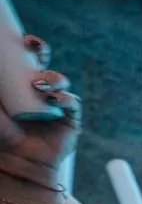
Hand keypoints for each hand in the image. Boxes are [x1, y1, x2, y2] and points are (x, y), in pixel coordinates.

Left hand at [0, 40, 79, 175]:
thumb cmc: (0, 137)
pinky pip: (72, 103)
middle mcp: (39, 91)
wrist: (17, 164)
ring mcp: (56, 104)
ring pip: (60, 82)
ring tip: (38, 84)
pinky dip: (65, 98)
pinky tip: (53, 98)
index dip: (29, 46)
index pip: (25, 58)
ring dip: (52, 77)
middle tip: (34, 48)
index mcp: (19, 84)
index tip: (24, 39)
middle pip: (44, 62)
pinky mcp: (70, 120)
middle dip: (42, 52)